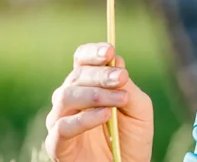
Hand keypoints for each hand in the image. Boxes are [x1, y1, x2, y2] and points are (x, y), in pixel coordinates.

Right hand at [44, 42, 154, 161]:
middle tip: (122, 78)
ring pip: (66, 96)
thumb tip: (116, 61)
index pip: (81, 61)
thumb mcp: (139, 111)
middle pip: (76, 76)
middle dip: (100, 74)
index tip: (109, 51)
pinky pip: (63, 126)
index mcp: (87, 86)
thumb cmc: (132, 140)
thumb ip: (129, 87)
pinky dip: (84, 118)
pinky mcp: (57, 144)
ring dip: (94, 94)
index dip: (92, 53)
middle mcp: (69, 100)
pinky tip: (104, 115)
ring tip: (119, 99)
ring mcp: (60, 121)